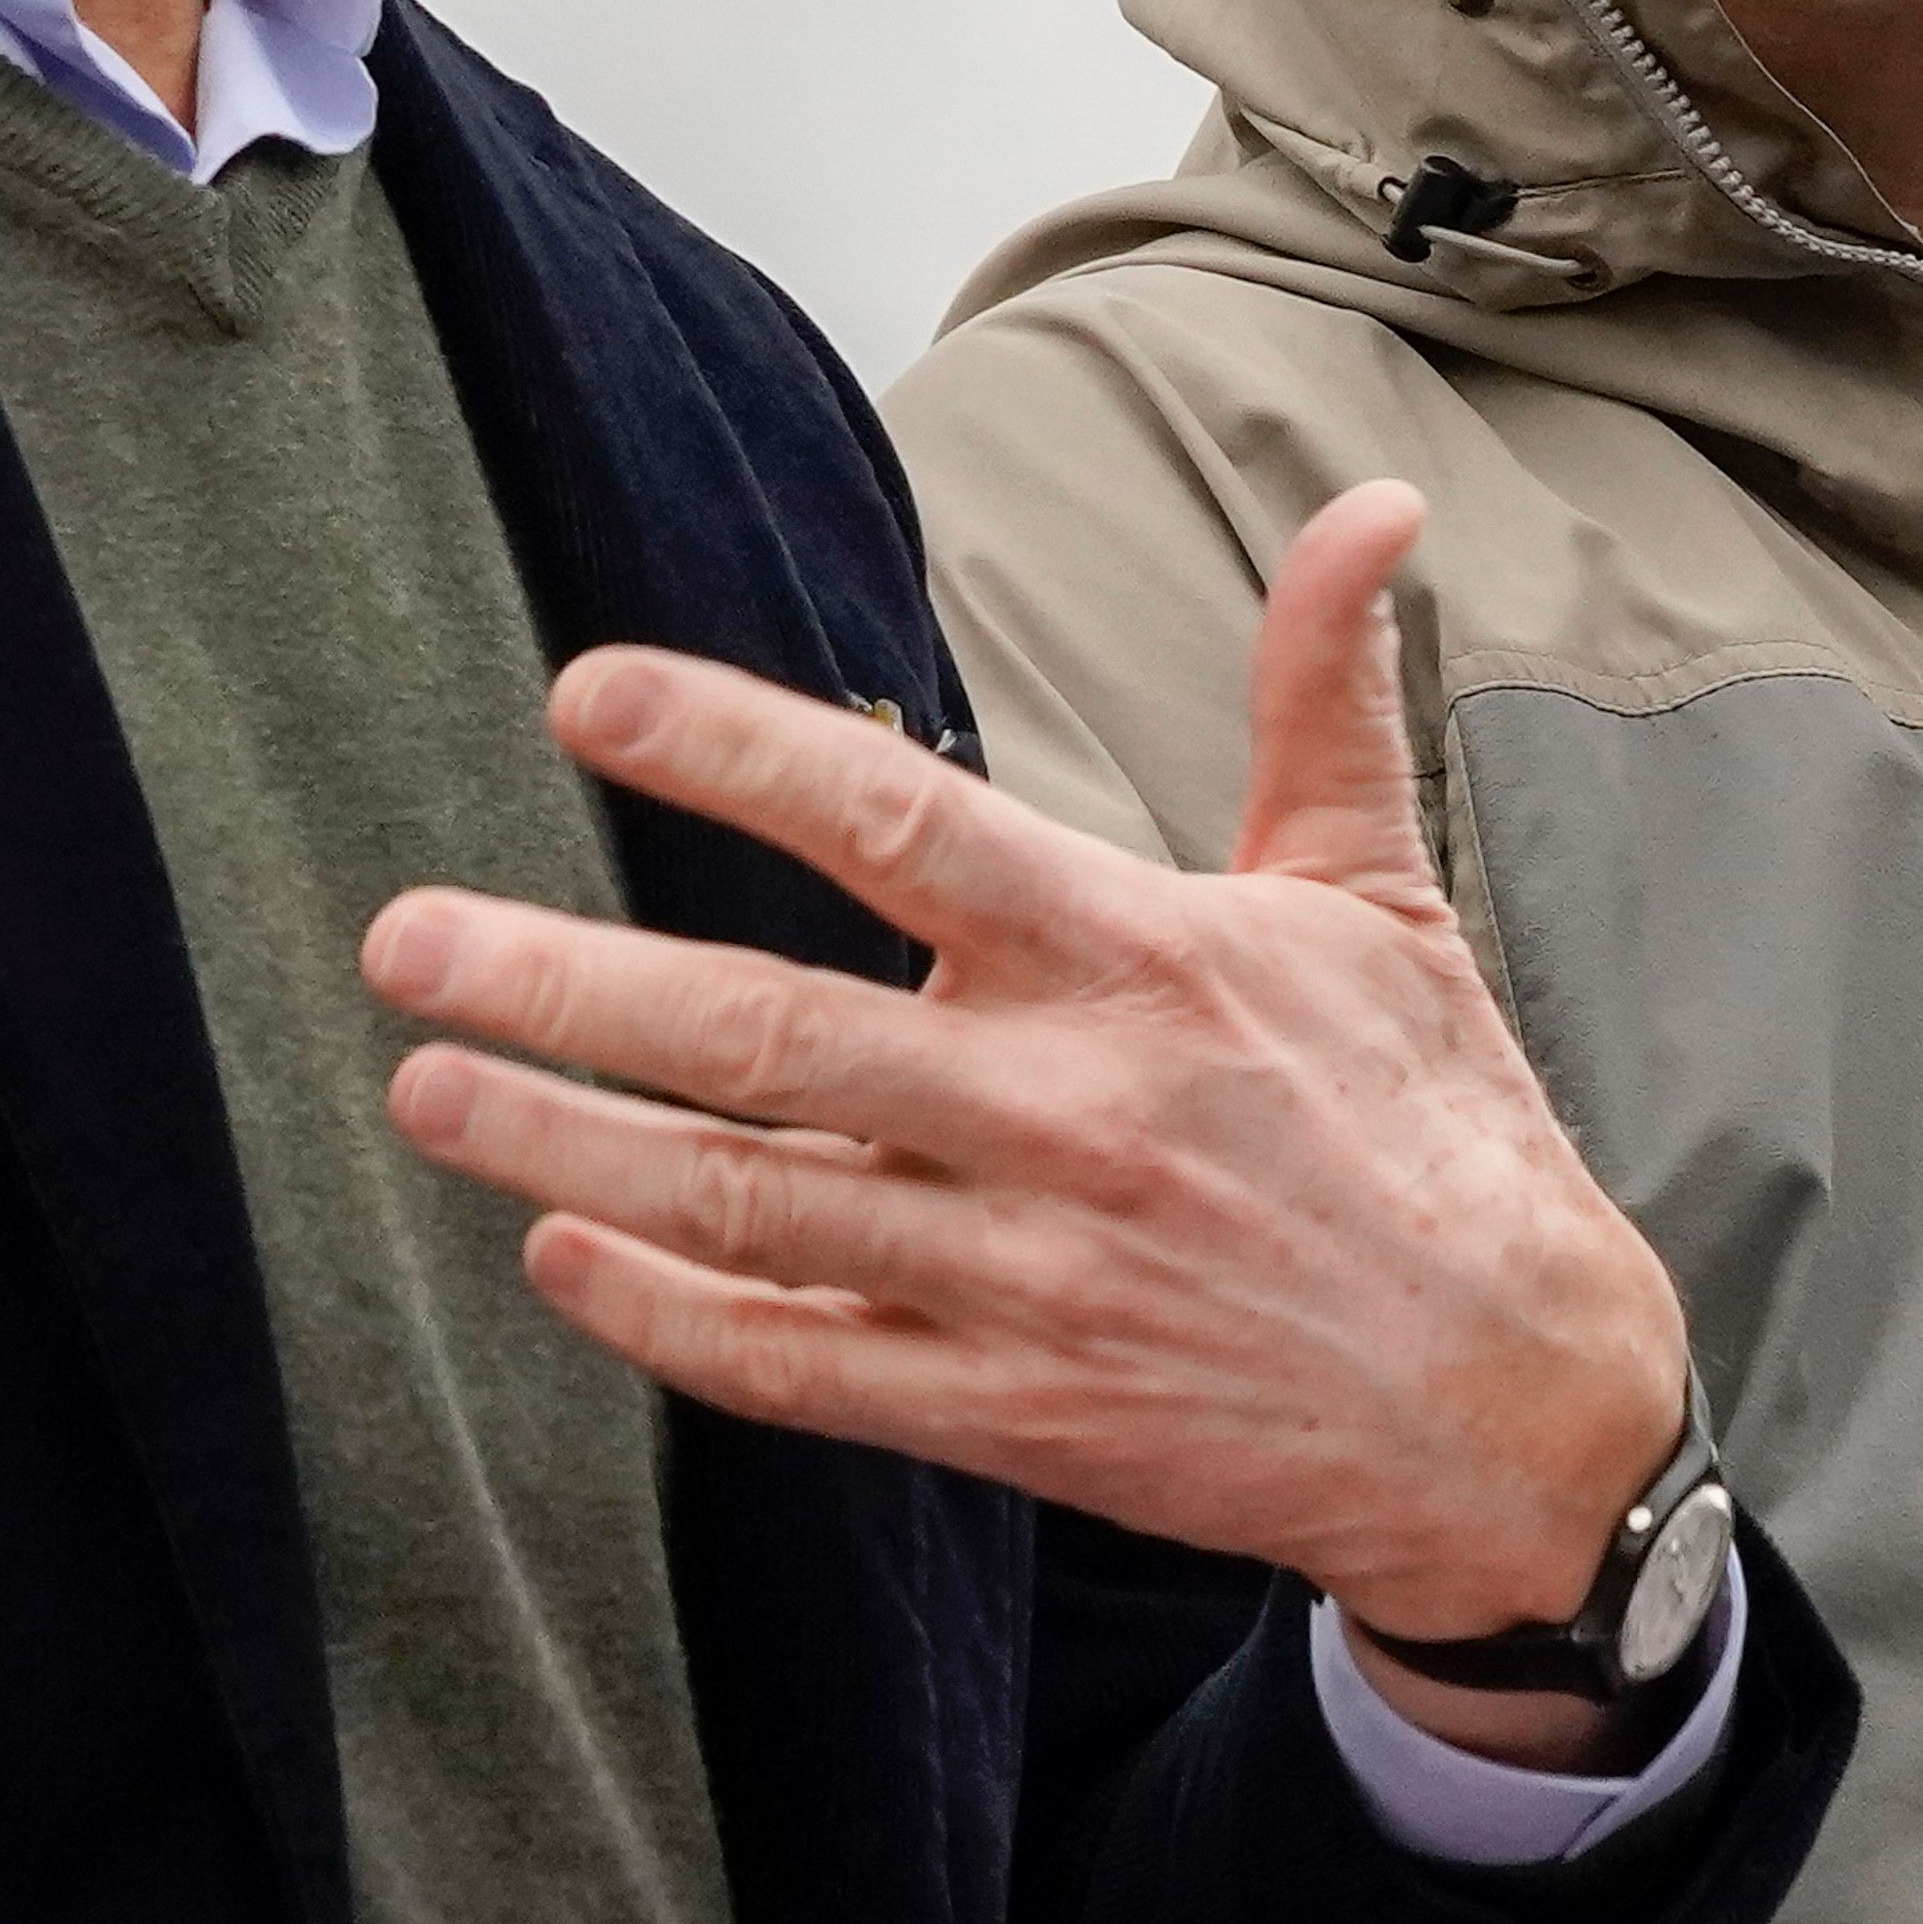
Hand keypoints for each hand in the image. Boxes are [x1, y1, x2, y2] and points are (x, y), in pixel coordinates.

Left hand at [367, 483, 1692, 1741]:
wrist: (1521, 1419)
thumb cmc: (1441, 1132)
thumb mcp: (1384, 897)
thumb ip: (1324, 695)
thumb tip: (1371, 505)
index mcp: (1145, 961)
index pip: (900, 826)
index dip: (733, 751)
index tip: (585, 694)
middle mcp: (1068, 1115)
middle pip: (766, 1033)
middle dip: (560, 984)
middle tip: (402, 943)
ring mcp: (1027, 1276)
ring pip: (747, 1204)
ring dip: (564, 1146)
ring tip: (424, 1090)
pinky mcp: (1013, 1409)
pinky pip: (799, 1364)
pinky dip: (667, 1317)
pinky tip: (562, 1256)